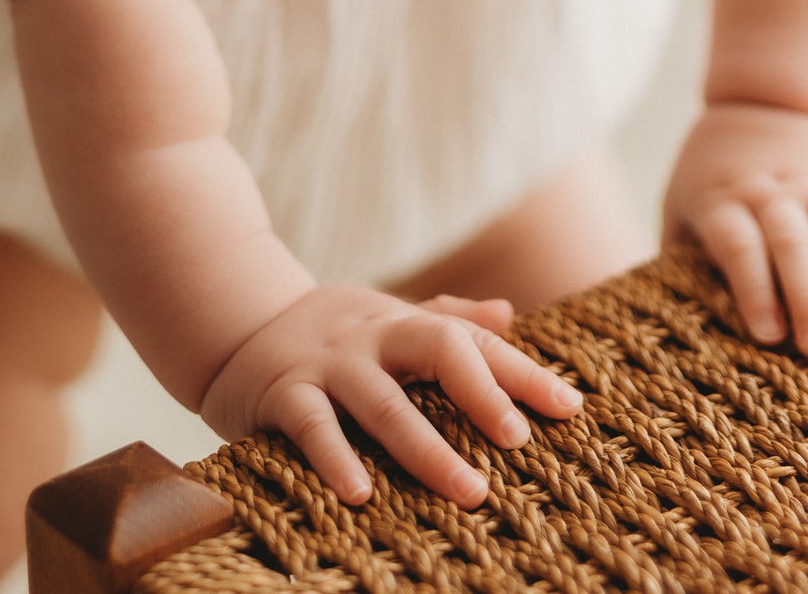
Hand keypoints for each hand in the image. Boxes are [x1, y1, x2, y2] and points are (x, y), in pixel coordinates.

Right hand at [199, 284, 582, 507]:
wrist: (237, 324)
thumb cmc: (335, 335)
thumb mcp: (390, 319)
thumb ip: (447, 318)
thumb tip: (510, 313)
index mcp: (405, 323)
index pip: (473, 342)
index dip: (522, 372)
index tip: (570, 407)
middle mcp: (373, 338)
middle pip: (437, 351)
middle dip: (481, 395)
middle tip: (518, 442)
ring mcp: (329, 364)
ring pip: (383, 401)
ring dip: (426, 447)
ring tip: (467, 490)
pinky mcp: (284, 394)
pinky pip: (313, 425)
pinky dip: (336, 458)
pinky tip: (361, 494)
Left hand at [662, 102, 807, 358]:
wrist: (758, 105)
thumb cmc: (710, 184)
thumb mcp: (680, 214)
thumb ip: (676, 265)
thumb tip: (657, 337)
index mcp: (725, 205)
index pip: (737, 243)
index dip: (751, 286)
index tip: (767, 335)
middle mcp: (774, 196)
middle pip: (793, 240)